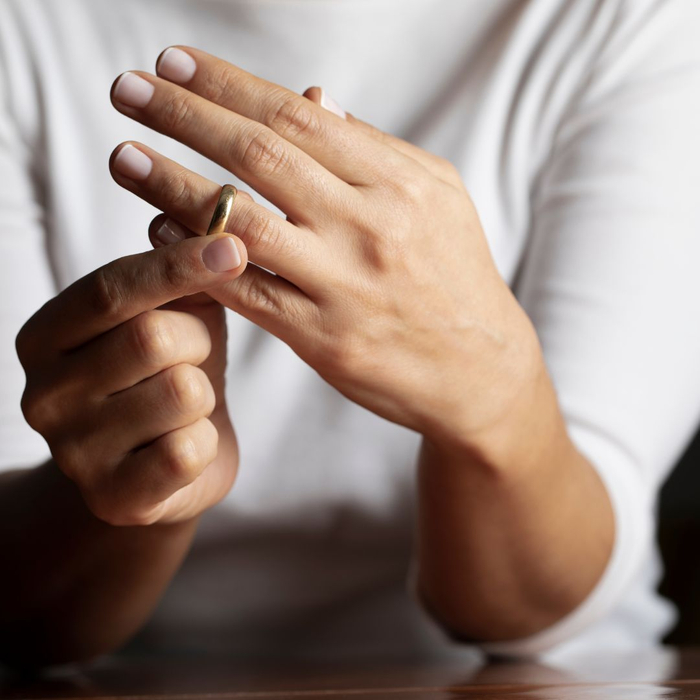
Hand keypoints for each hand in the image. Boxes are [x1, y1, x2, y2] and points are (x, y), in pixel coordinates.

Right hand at [15, 233, 247, 524]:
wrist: (166, 464)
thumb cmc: (170, 374)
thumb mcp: (171, 314)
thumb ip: (177, 272)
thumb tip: (200, 212)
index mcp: (47, 336)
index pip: (111, 290)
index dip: (177, 266)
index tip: (233, 245)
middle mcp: (44, 394)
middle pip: (151, 338)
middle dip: (197, 341)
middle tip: (194, 353)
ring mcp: (73, 452)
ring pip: (180, 393)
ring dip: (204, 394)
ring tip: (187, 404)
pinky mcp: (114, 499)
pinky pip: (188, 451)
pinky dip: (205, 441)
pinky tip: (186, 445)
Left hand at [109, 46, 540, 456]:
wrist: (480, 369)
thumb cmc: (456, 276)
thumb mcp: (436, 198)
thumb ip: (372, 150)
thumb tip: (313, 101)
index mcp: (399, 183)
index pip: (298, 118)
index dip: (228, 85)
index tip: (173, 63)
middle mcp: (370, 227)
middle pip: (261, 157)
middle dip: (186, 116)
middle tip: (127, 89)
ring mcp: (344, 285)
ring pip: (241, 224)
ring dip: (173, 186)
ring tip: (123, 156)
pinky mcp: (323, 339)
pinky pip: (246, 292)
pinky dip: (197, 259)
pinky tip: (159, 234)